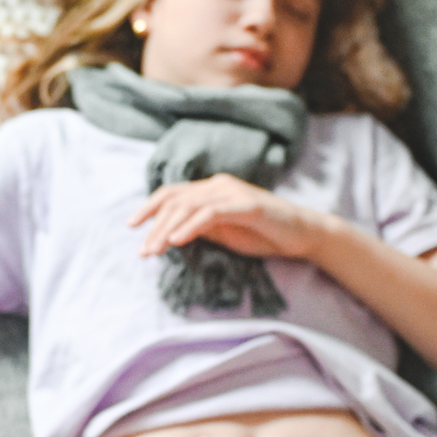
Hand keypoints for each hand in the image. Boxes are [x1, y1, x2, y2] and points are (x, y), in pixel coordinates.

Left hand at [129, 175, 333, 261]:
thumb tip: (170, 232)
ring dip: (167, 229)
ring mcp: (233, 192)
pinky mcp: (247, 204)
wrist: (304, 235)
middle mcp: (219, 185)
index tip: (132, 226)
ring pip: (188, 206)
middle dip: (154, 225)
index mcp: (212, 190)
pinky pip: (210, 213)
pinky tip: (177, 241)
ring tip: (154, 250)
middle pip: (176, 200)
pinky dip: (190, 226)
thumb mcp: (224, 233)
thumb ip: (200, 228)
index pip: (173, 193)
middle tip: (143, 251)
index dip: (150, 207)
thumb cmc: (265, 234)